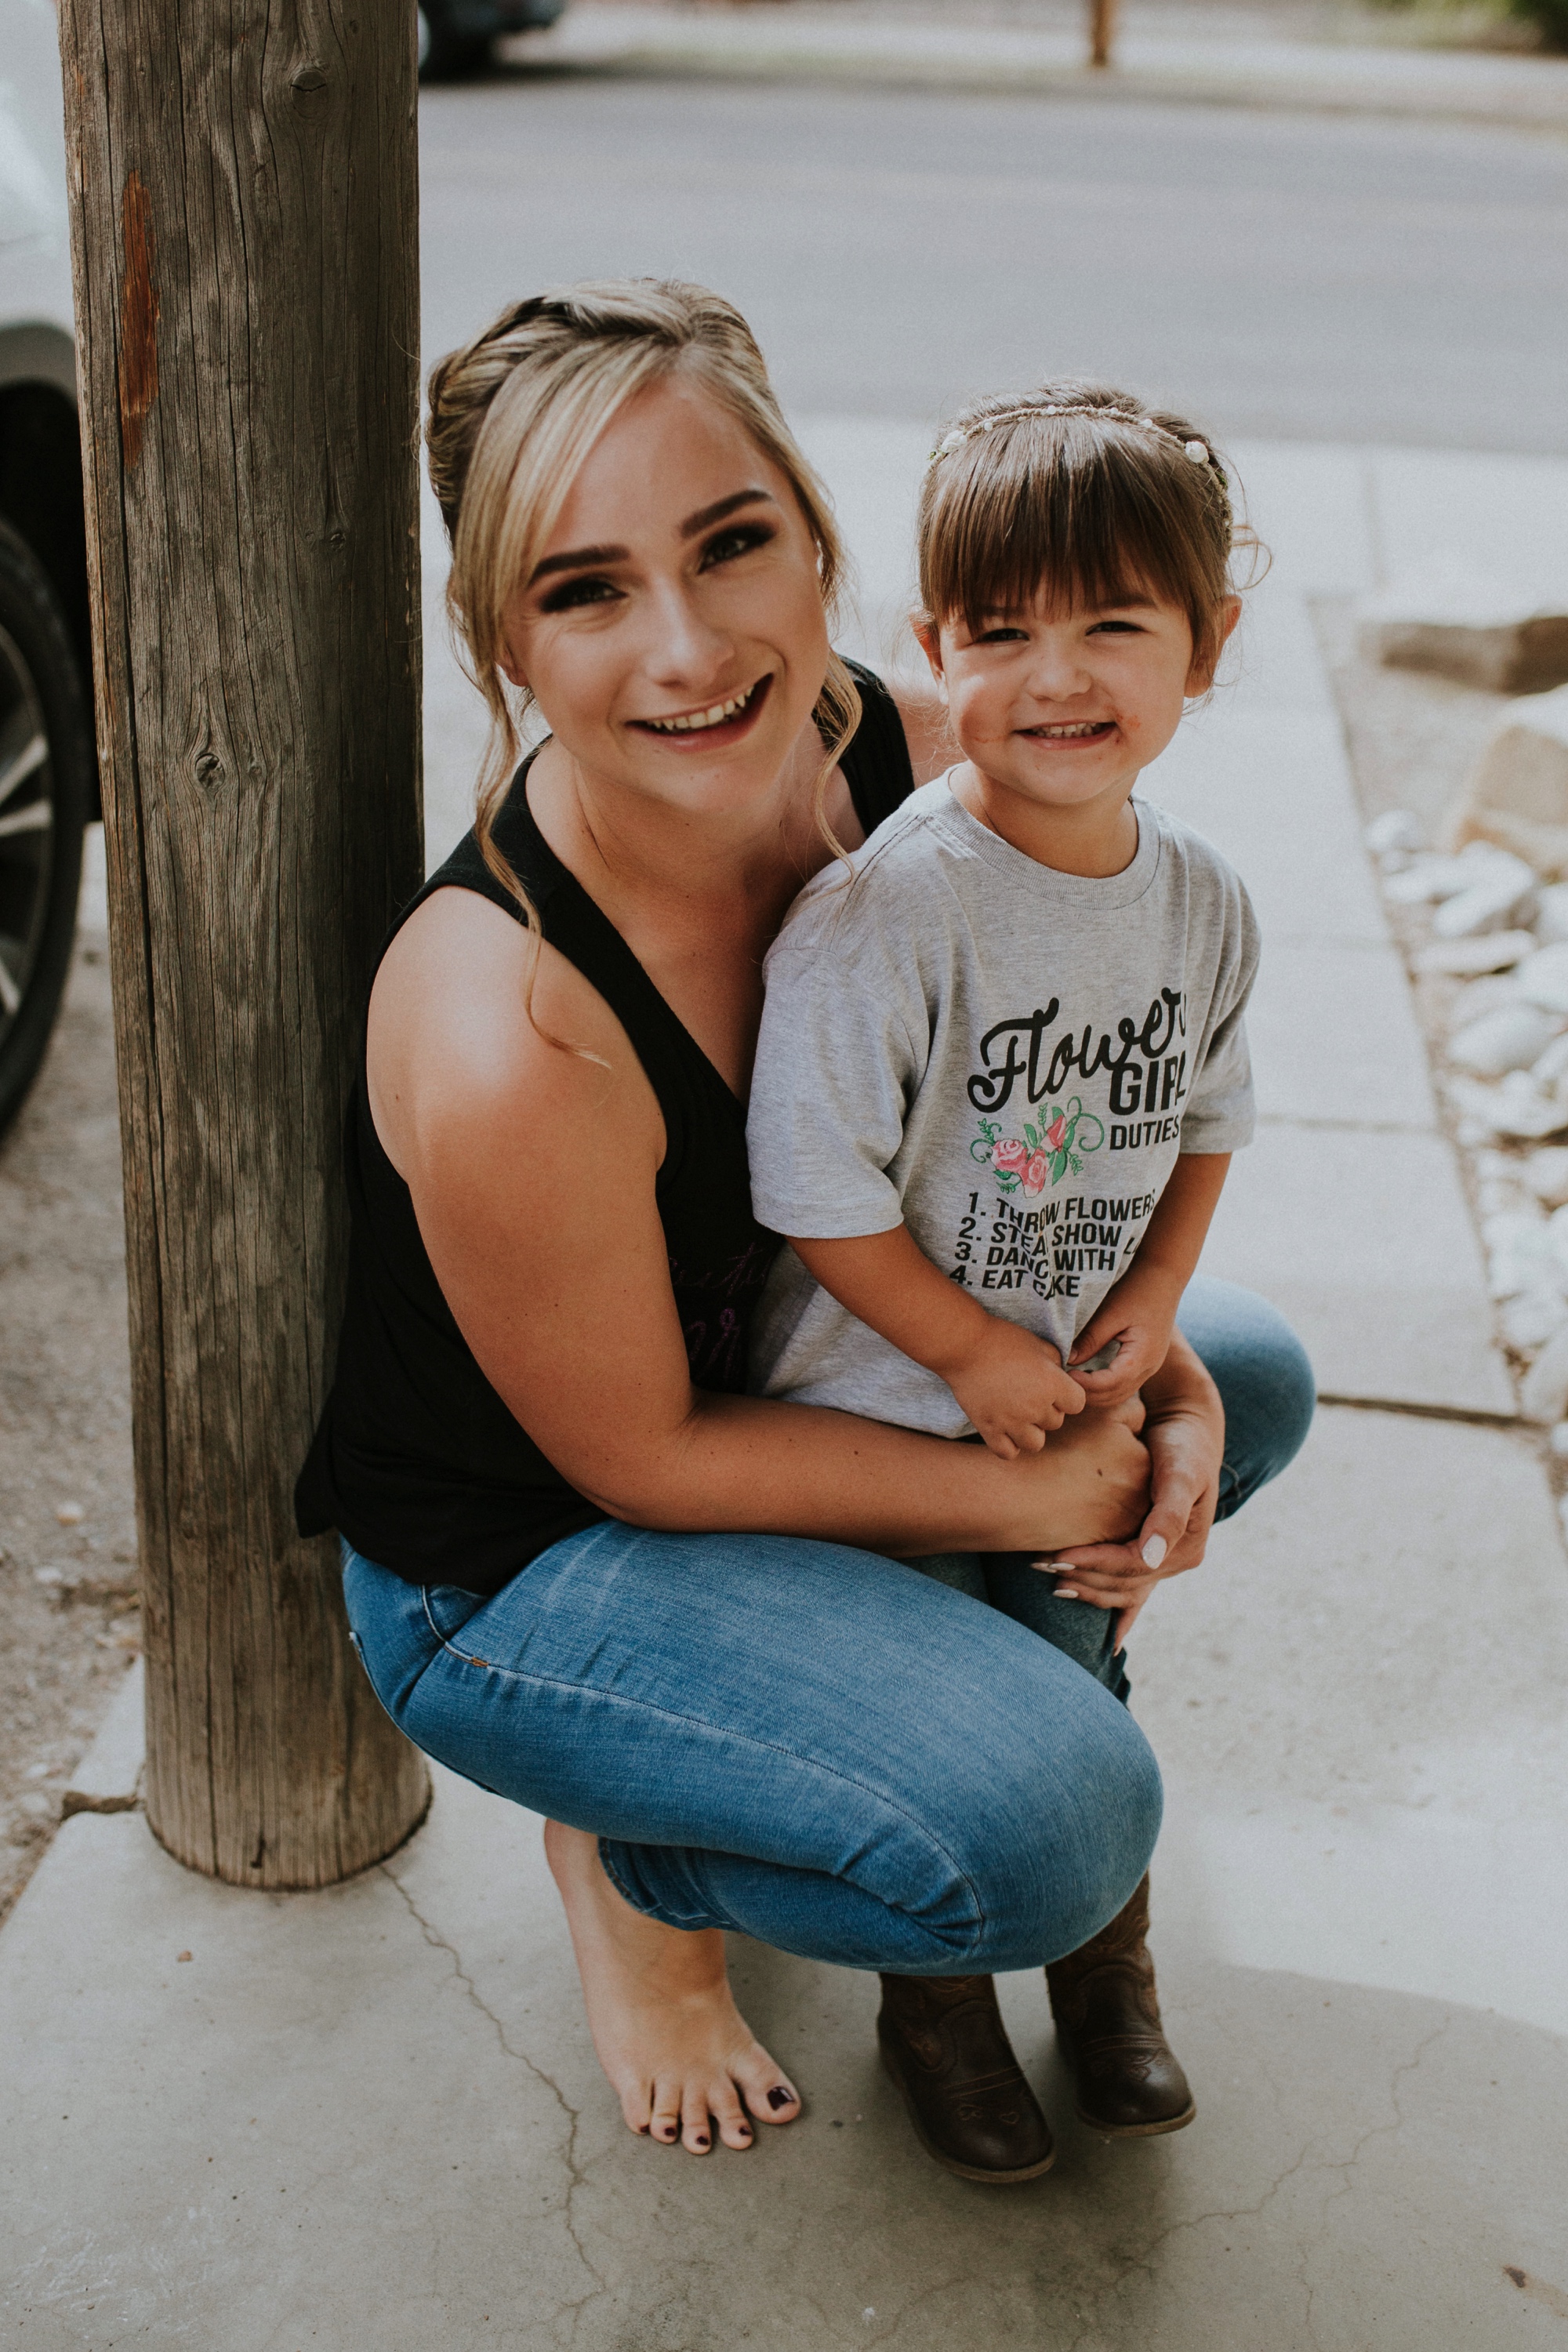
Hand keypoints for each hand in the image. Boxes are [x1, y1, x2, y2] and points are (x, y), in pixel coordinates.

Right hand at [942, 1318, 1086, 1458]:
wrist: (964, 1346)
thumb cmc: (1002, 1339)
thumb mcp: (1038, 1344)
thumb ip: (1056, 1363)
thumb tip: (1062, 1375)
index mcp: (1052, 1384)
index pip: (1077, 1404)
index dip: (1068, 1395)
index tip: (1054, 1386)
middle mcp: (1036, 1407)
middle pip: (1056, 1423)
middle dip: (1047, 1410)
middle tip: (1029, 1393)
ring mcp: (1012, 1422)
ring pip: (1036, 1443)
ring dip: (1031, 1431)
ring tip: (1019, 1415)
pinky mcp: (989, 1429)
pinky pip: (1008, 1453)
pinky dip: (1009, 1445)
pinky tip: (1005, 1429)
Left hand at [1037, 1331, 1223, 1646]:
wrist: (1186, 1429)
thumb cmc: (1182, 1446)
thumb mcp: (1181, 1474)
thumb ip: (1169, 1514)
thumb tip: (1151, 1558)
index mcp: (1185, 1547)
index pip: (1134, 1567)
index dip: (1095, 1565)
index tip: (1058, 1556)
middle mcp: (1175, 1560)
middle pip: (1124, 1583)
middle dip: (1084, 1578)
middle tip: (1041, 1567)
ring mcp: (1163, 1559)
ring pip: (1121, 1589)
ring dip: (1087, 1588)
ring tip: (1049, 1578)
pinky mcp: (1148, 1550)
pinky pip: (1126, 1584)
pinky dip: (1105, 1599)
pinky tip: (1084, 1608)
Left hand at [1066, 1259, 1185, 1408]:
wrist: (1165, 1277)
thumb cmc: (1138, 1290)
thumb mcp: (1111, 1312)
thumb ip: (1091, 1339)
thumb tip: (1068, 1361)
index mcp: (1143, 1356)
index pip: (1111, 1384)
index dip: (1086, 1385)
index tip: (1065, 1376)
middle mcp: (1150, 1367)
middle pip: (1116, 1396)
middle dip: (1089, 1394)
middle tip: (1064, 1383)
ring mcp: (1151, 1366)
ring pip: (1121, 1394)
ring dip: (1097, 1393)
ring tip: (1073, 1381)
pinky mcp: (1147, 1362)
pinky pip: (1125, 1384)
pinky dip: (1106, 1387)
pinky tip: (1088, 1375)